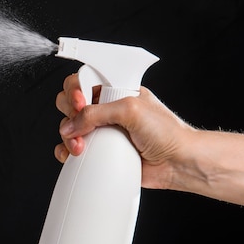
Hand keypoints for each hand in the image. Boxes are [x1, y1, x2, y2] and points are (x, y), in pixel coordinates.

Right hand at [53, 73, 193, 189]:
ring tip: (81, 146)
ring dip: (68, 137)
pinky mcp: (98, 151)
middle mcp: (105, 109)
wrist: (176, 163)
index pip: (83, 81)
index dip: (75, 90)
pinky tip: (73, 155)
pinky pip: (71, 148)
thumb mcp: (131, 110)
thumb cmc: (166, 133)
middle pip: (69, 103)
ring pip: (67, 127)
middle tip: (80, 122)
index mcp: (114, 91)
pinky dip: (66, 152)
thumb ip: (97, 112)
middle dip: (69, 113)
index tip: (80, 102)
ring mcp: (100, 131)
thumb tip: (71, 125)